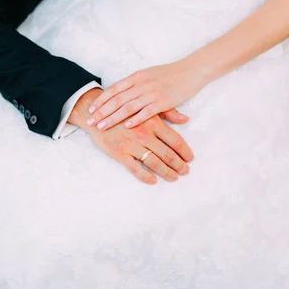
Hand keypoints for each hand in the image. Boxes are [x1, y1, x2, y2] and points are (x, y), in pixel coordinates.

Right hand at [68, 88, 194, 184]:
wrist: (97, 114)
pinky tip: (153, 181)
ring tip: (174, 178)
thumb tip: (186, 119)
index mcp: (152, 122)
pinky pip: (135, 169)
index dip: (185, 151)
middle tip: (185, 171)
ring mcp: (131, 145)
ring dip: (166, 173)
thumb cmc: (124, 111)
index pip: (175, 140)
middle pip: (168, 154)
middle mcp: (144, 134)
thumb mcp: (147, 107)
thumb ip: (168, 113)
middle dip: (179, 165)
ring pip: (154, 163)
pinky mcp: (119, 153)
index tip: (190, 158)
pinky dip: (145, 177)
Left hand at [86, 61, 205, 131]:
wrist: (191, 70)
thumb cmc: (171, 74)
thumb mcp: (150, 75)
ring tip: (102, 126)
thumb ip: (136, 84)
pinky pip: (146, 112)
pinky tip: (126, 126)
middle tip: (90, 121)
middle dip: (101, 112)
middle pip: (117, 100)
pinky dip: (135, 119)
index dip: (101, 100)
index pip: (114, 89)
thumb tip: (122, 92)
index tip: (91, 109)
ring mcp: (152, 93)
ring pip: (127, 107)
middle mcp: (141, 84)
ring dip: (113, 117)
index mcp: (136, 77)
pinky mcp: (163, 101)